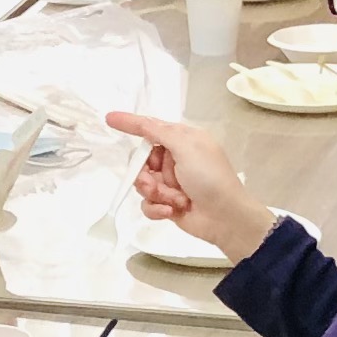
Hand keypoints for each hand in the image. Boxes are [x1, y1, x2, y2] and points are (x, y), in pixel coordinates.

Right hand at [104, 110, 266, 260]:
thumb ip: (158, 132)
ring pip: (142, 184)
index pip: (151, 128)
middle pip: (141, 160)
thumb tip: (138, 119)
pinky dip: (157, 208)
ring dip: (155, 192)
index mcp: (183, 140)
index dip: (131, 124)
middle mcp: (175, 159)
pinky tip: (171, 210)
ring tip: (172, 200)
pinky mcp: (167, 204)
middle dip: (145, 173)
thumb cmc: (210, 177)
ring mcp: (171, 183)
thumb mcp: (186, 147)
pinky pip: (148, 203)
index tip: (110, 119)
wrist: (226, 218)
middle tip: (153, 181)